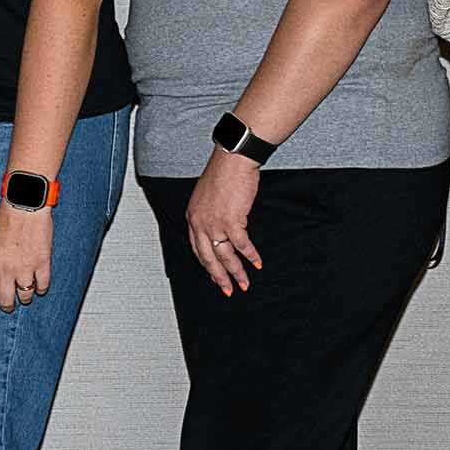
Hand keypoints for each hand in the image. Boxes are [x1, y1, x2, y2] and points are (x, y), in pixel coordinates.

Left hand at [0, 203, 54, 310]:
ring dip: (25, 298)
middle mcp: (6, 270)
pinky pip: (43, 284)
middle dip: (7, 306)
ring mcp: (25, 268)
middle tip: (9, 307)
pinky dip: (41, 288)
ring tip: (25, 297)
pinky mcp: (42, 263)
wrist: (24, 206)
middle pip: (6, 299)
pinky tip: (40, 287)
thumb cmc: (6, 218)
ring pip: (25, 296)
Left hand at [184, 150, 263, 297]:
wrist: (233, 160)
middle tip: (228, 289)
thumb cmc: (223, 173)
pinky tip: (256, 263)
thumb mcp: (208, 197)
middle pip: (208, 258)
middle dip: (219, 277)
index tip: (214, 276)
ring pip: (225, 256)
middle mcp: (199, 223)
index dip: (207, 265)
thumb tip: (221, 229)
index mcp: (192, 217)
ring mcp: (214, 224)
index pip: (197, 248)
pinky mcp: (231, 221)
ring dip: (236, 272)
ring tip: (244, 283)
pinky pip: (242, 245)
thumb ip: (210, 215)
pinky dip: (250, 256)